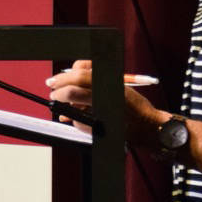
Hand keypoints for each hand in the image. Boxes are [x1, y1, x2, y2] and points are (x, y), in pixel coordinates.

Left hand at [46, 59, 165, 150]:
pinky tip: (76, 119)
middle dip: (58, 92)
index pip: (80, 75)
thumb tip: (68, 79)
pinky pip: (80, 122)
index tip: (53, 80)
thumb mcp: (117, 84)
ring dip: (65, 107)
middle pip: (72, 91)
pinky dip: (76, 120)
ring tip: (63, 108)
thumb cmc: (133, 104)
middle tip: (53, 93)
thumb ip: (93, 80)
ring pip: (73, 107)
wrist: (149, 126)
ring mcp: (103, 112)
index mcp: (110, 81)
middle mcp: (106, 95)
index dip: (63, 77)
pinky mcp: (102, 127)